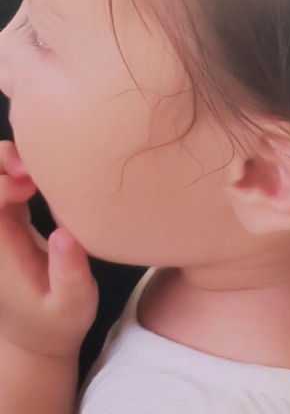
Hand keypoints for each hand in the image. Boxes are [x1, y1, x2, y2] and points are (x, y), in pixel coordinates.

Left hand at [0, 141, 97, 357]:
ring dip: (8, 160)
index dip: (1, 183)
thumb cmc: (58, 320)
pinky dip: (19, 167)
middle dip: (0, 161)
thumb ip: (70, 272)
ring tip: (39, 165)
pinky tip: (43, 172)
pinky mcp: (9, 217)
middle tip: (33, 166)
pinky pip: (5, 181)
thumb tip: (65, 233)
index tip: (31, 184)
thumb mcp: (73, 304)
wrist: (36, 337)